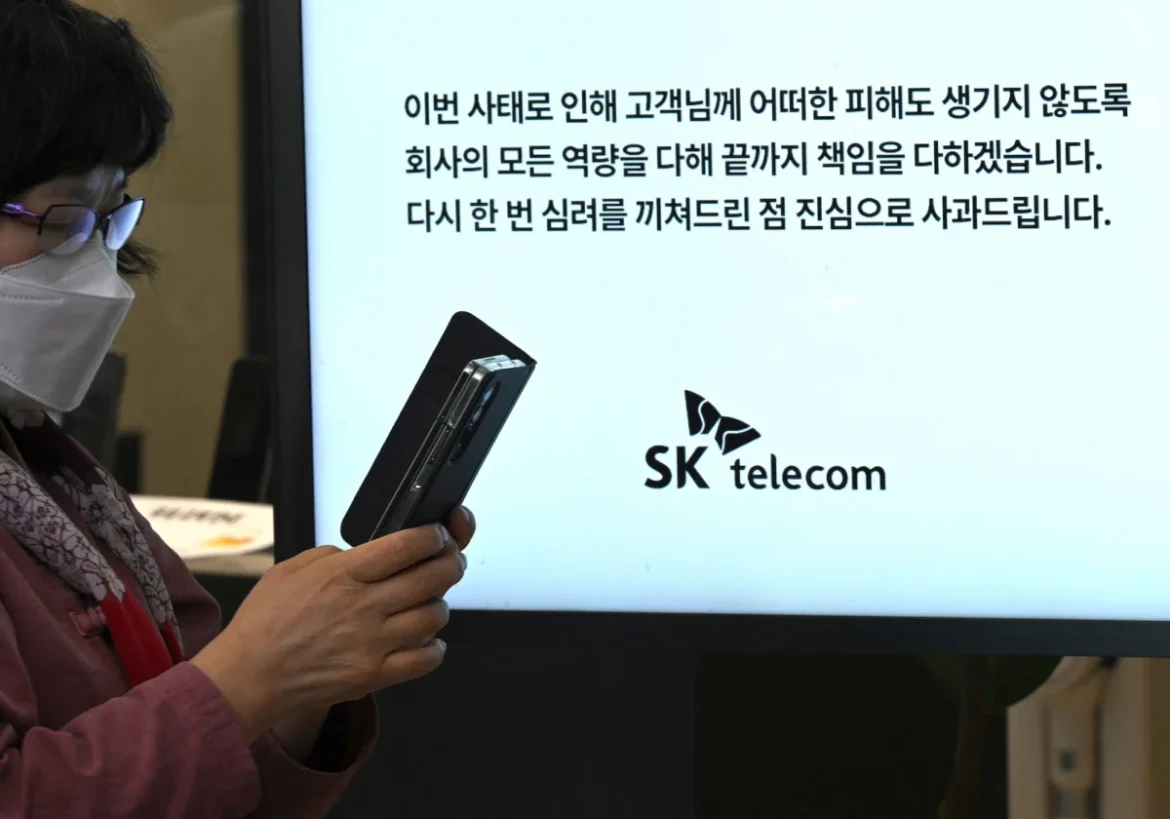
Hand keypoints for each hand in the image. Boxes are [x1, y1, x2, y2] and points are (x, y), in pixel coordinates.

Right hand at [192, 507, 475, 742]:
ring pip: (435, 615)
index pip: (407, 545)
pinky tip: (425, 639)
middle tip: (450, 561)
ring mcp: (371, 643)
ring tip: (430, 601)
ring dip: (439, 604)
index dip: (434, 536)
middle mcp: (362, 606)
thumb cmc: (264, 621)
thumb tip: (363, 554)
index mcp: (342, 574)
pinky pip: (425, 659)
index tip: (439, 535)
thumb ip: (333, 557)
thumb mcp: (291, 568)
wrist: (248, 676)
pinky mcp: (373, 675)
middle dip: (452, 563)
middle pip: (433, 577)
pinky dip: (434, 648)